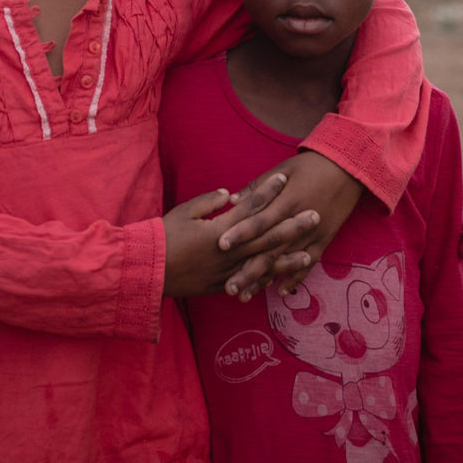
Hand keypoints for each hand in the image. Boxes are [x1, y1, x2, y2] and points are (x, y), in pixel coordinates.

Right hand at [163, 173, 307, 297]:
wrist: (147, 270)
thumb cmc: (163, 236)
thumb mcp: (185, 212)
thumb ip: (210, 201)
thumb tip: (232, 194)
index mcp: (220, 229)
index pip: (250, 206)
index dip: (267, 191)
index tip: (283, 178)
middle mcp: (229, 251)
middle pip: (267, 235)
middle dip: (293, 225)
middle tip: (315, 215)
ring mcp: (228, 271)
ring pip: (264, 263)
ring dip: (288, 258)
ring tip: (309, 253)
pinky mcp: (223, 285)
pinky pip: (251, 282)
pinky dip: (267, 280)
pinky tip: (283, 280)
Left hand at [220, 151, 361, 299]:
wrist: (347, 169)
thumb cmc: (310, 166)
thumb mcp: (282, 170)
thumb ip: (258, 188)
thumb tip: (232, 201)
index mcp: (286, 201)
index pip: (260, 221)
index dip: (241, 233)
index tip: (221, 246)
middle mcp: (298, 221)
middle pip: (270, 249)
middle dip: (248, 269)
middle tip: (228, 287)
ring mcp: (313, 234)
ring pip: (285, 262)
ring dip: (265, 280)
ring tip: (245, 295)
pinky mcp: (324, 240)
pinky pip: (309, 263)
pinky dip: (296, 277)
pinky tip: (281, 291)